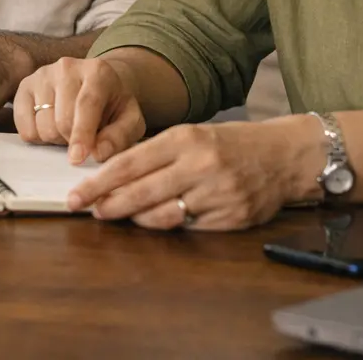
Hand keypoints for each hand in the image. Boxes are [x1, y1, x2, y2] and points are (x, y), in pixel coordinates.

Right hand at [13, 56, 144, 163]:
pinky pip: (24, 127)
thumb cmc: (113, 105)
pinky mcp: (25, 86)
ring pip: (42, 126)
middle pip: (62, 120)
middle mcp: (67, 67)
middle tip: (83, 138)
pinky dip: (38, 136)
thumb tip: (98, 153)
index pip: (86, 104)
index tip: (77, 158)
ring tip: (68, 129)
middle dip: (72, 140)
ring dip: (56, 139)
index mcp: (98, 71)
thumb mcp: (129, 120)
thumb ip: (119, 137)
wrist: (96, 84)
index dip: (82, 134)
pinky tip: (51, 125)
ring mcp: (43, 74)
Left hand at [65, 116, 322, 230]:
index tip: (77, 194)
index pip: (130, 163)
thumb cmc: (231, 143)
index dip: (99, 182)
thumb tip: (113, 175)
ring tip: (119, 215)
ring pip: (162, 215)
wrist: (285, 155)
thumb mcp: (193, 134)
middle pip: (141, 192)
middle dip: (108, 204)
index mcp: (185, 139)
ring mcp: (217, 194)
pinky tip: (156, 221)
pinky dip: (168, 226)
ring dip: (135, 218)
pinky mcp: (232, 218)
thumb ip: (156, 153)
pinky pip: (189, 228)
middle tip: (86, 210)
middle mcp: (200, 165)